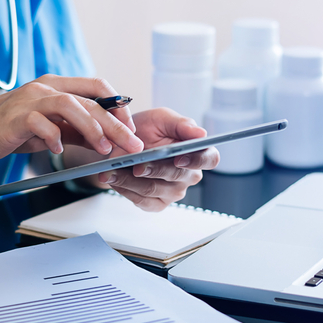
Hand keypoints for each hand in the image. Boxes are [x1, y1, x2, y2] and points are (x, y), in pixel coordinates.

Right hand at [0, 75, 143, 165]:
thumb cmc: (6, 131)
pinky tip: (59, 151)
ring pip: (70, 105)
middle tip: (132, 144)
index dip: (118, 106)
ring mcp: (29, 100)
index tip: (130, 129)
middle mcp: (44, 87)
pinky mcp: (15, 117)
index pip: (97, 87)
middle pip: (90, 100)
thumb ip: (75, 131)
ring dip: (92, 127)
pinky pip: (41, 123)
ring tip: (103, 149)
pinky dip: (54, 137)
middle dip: (116, 124)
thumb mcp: (48, 129)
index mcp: (55, 87)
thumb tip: (106, 140)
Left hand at [95, 108, 218, 210]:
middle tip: (137, 165)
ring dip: (130, 180)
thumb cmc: (148, 129)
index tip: (178, 158)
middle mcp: (188, 176)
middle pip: (177, 177)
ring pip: (153, 189)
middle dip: (155, 170)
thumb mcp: (162, 119)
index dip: (196, 160)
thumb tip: (201, 133)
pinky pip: (141, 200)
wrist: (123, 143)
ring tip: (112, 171)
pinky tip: (112, 179)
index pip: (209, 159)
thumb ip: (182, 124)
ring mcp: (172, 192)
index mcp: (197, 153)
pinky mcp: (155, 204)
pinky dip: (124, 189)